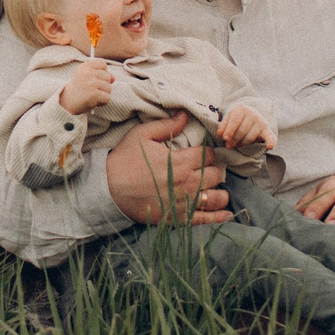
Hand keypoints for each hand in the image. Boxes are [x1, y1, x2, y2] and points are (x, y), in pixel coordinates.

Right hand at [58, 58, 114, 114]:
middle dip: (103, 86)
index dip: (102, 72)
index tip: (93, 79)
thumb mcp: (87, 78)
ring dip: (102, 95)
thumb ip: (101, 75)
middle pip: (108, 77)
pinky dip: (102, 103)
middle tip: (90, 90)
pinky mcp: (94, 94)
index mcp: (85, 66)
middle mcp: (87, 73)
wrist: (66, 103)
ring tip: (91, 96)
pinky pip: (107, 98)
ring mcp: (91, 83)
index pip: (102, 64)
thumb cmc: (79, 90)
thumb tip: (113, 78)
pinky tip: (93, 102)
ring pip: (109, 88)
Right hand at [105, 114, 230, 225]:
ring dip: (219, 191)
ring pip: (216, 198)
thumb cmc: (124, 160)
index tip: (202, 154)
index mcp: (180, 162)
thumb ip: (167, 125)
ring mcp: (183, 203)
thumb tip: (185, 114)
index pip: (208, 155)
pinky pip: (205, 219)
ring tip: (215, 188)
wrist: (108, 190)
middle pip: (216, 175)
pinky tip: (226, 213)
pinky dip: (218, 216)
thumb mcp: (142, 135)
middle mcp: (186, 183)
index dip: (207, 152)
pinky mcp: (178, 219)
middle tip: (207, 169)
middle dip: (214, 170)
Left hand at [217, 105, 275, 149]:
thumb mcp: (228, 118)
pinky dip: (270, 141)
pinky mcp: (267, 129)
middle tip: (228, 146)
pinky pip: (269, 136)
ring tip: (237, 145)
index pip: (235, 121)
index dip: (229, 130)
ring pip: (250, 137)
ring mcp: (260, 121)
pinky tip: (270, 146)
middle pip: (242, 130)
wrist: (251, 114)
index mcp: (241, 109)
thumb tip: (219, 134)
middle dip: (234, 140)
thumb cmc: (237, 119)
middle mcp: (252, 114)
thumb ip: (223, 126)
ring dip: (242, 143)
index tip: (225, 138)